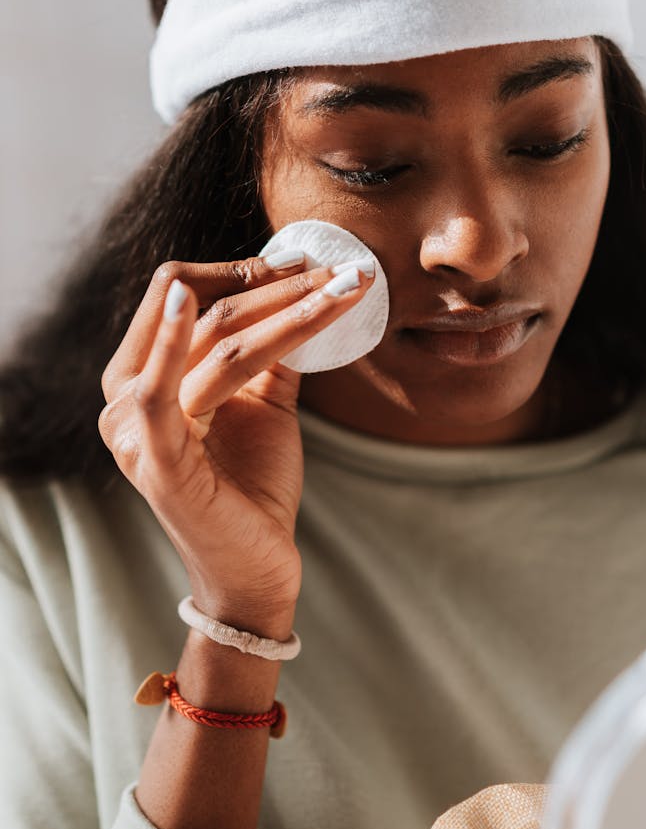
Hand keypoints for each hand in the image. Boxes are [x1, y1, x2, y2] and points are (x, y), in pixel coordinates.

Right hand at [98, 254, 372, 635]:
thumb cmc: (253, 484)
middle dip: (274, 285)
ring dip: (284, 308)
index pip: (179, 293)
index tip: (300, 262)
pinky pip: (161, 388)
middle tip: (333, 270)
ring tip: (338, 287)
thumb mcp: (260, 402)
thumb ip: (266, 348)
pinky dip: (175, 340)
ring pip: (214, 343)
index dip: (238, 271)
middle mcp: (124, 398)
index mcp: (144, 377)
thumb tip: (300, 285)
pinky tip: (195, 300)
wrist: (257, 566)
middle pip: (201, 311)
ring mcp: (133, 429)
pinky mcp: (152, 458)